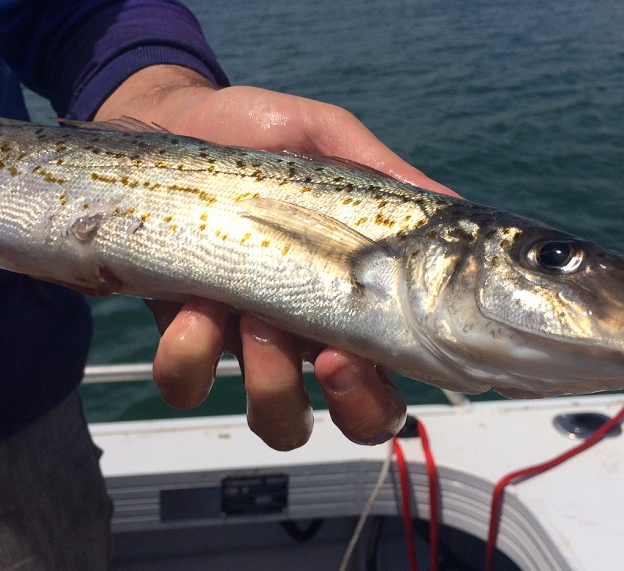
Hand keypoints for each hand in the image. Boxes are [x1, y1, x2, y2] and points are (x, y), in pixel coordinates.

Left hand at [96, 65, 456, 449]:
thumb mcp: (324, 138)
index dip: (382, 392)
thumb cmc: (256, 134)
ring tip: (249, 315)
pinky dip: (189, 355)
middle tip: (327, 359)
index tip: (356, 354)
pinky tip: (190, 300)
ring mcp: (248, 341)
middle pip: (355, 420)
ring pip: (277, 418)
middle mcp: (311, 333)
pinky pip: (188, 384)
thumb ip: (383, 169)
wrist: (171, 121)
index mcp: (355, 298)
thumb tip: (452, 203)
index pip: (394, 375)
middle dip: (351, 407)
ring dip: (268, 382)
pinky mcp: (184, 336)